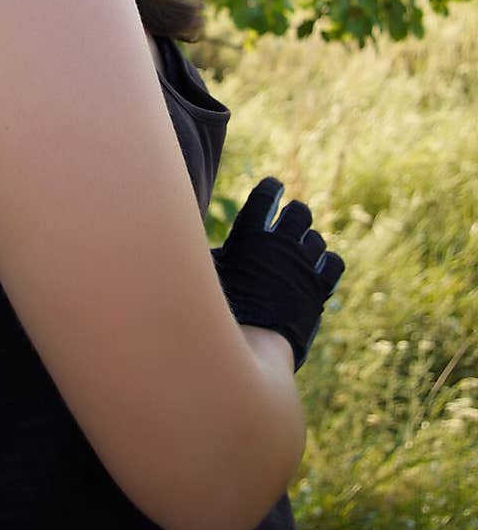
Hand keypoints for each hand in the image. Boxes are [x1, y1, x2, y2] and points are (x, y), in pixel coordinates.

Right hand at [211, 177, 344, 371]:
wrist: (253, 341)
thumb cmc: (222, 309)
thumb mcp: (211, 273)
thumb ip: (217, 254)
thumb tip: (195, 242)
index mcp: (252, 235)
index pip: (266, 195)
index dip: (272, 188)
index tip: (275, 187)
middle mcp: (281, 244)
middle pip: (300, 212)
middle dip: (296, 214)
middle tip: (290, 222)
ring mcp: (303, 265)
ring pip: (317, 239)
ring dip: (309, 244)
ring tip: (300, 254)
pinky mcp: (319, 287)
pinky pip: (334, 263)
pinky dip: (327, 263)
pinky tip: (319, 269)